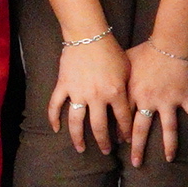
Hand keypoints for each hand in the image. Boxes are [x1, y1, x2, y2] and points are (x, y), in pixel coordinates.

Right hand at [47, 31, 127, 156]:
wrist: (89, 34)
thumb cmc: (111, 50)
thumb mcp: (127, 70)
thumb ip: (128, 89)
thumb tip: (134, 105)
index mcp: (115, 92)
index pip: (122, 119)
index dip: (125, 132)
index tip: (125, 141)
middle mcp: (96, 97)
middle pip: (99, 127)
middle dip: (104, 142)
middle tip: (106, 151)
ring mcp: (78, 92)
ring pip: (77, 122)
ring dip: (78, 138)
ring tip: (81, 148)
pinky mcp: (64, 86)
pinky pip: (56, 105)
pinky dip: (53, 117)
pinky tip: (55, 128)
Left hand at [123, 41, 187, 165]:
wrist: (168, 42)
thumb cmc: (145, 51)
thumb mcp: (125, 63)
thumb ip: (118, 77)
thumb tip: (106, 84)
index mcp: (132, 93)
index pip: (124, 119)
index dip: (121, 133)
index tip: (119, 144)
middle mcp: (148, 101)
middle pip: (141, 129)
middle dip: (137, 148)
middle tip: (136, 163)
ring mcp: (168, 100)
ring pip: (168, 129)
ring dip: (169, 146)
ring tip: (168, 159)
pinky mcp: (184, 96)